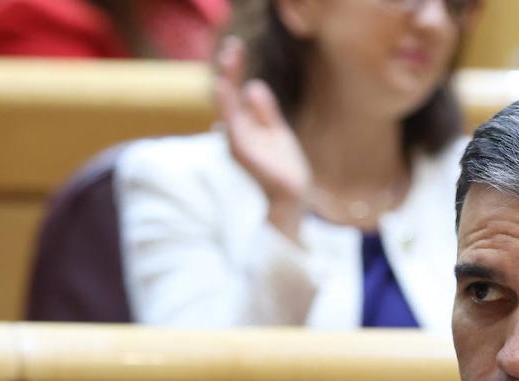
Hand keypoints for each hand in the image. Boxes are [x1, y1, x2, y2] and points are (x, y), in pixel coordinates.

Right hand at [214, 36, 311, 240]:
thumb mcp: (277, 132)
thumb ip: (265, 111)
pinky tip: (225, 87)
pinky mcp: (242, 152)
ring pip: (228, 107)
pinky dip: (228, 107)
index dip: (235, 70)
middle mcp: (237, 131)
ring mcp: (238, 141)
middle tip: (232, 46)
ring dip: (227, 81)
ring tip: (228, 58)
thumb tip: (253, 84)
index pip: (236, 92)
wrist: (293, 195)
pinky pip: (232, 125)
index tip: (236, 46)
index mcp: (245, 125)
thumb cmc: (284, 168)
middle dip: (229, 70)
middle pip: (229, 95)